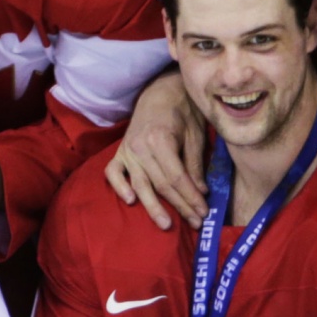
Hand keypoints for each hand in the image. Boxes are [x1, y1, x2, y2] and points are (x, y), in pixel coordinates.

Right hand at [104, 65, 205, 230]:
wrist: (160, 91)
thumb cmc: (183, 111)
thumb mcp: (195, 135)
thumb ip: (194, 163)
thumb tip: (200, 191)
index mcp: (160, 140)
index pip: (176, 177)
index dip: (190, 197)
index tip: (203, 212)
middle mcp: (139, 148)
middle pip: (160, 184)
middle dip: (179, 205)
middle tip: (194, 222)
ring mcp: (126, 150)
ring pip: (138, 184)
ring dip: (152, 206)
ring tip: (165, 224)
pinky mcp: (119, 152)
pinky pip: (113, 173)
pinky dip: (119, 187)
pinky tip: (130, 201)